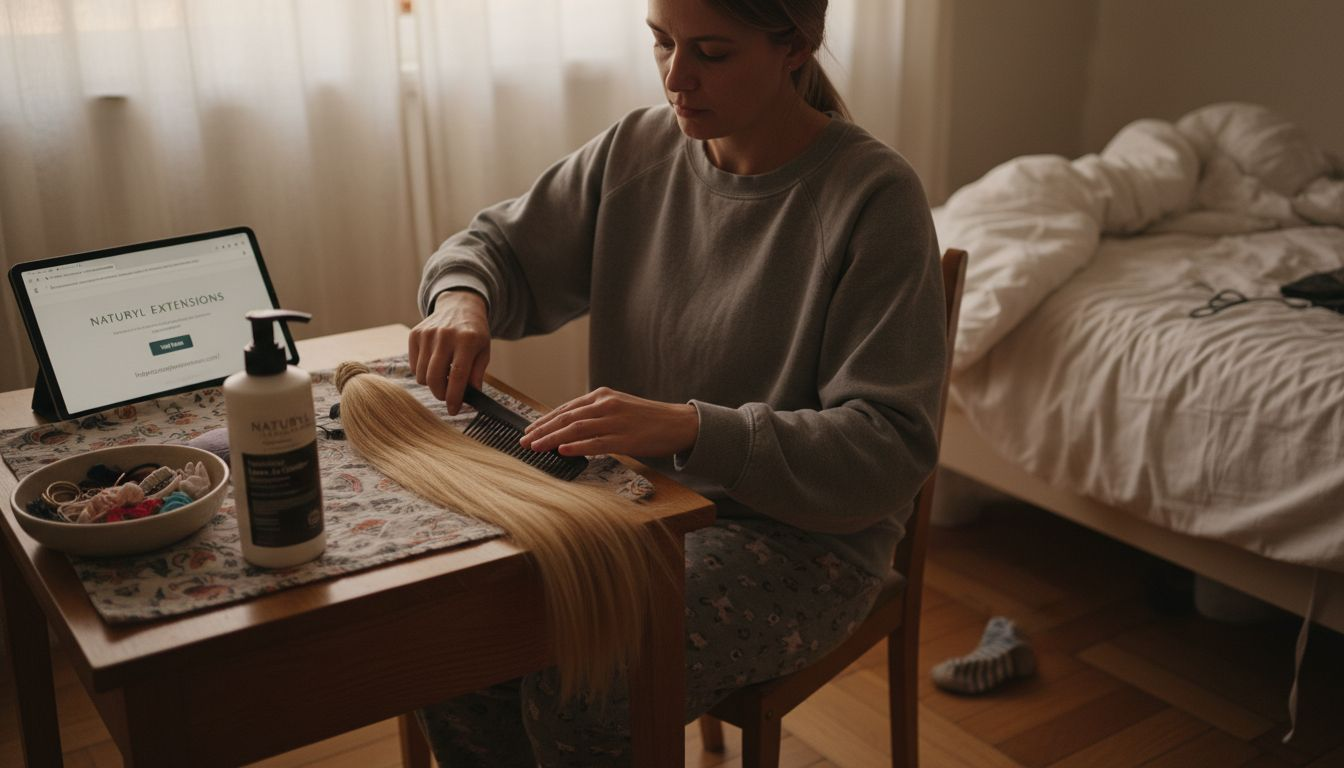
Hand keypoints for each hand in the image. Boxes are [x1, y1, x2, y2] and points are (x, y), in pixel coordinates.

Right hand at [408, 290, 490, 413]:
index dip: (454, 396)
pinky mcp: (415, 334)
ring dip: (432, 384)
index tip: (454, 410)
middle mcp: (445, 335)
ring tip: (443, 377)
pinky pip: (414, 366)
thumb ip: (477, 375)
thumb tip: (471, 398)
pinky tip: (434, 365)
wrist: (459, 306)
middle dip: (440, 394)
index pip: (457, 375)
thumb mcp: (484, 351)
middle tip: (447, 397)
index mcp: (467, 340)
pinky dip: (422, 372)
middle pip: (435, 377)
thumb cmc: (474, 333)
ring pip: (422, 375)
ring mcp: (428, 334)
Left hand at [521, 387, 699, 457]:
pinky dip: (577, 447)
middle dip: (542, 430)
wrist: (678, 423)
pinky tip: (562, 451)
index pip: (566, 408)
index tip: (528, 431)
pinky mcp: (625, 438)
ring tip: (536, 447)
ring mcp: (615, 421)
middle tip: (523, 441)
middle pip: (566, 418)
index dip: (544, 420)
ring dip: (553, 438)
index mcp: (602, 396)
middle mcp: (606, 405)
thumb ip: (595, 414)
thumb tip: (569, 428)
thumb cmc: (647, 418)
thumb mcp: (618, 408)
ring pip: (576, 429)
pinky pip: (596, 443)